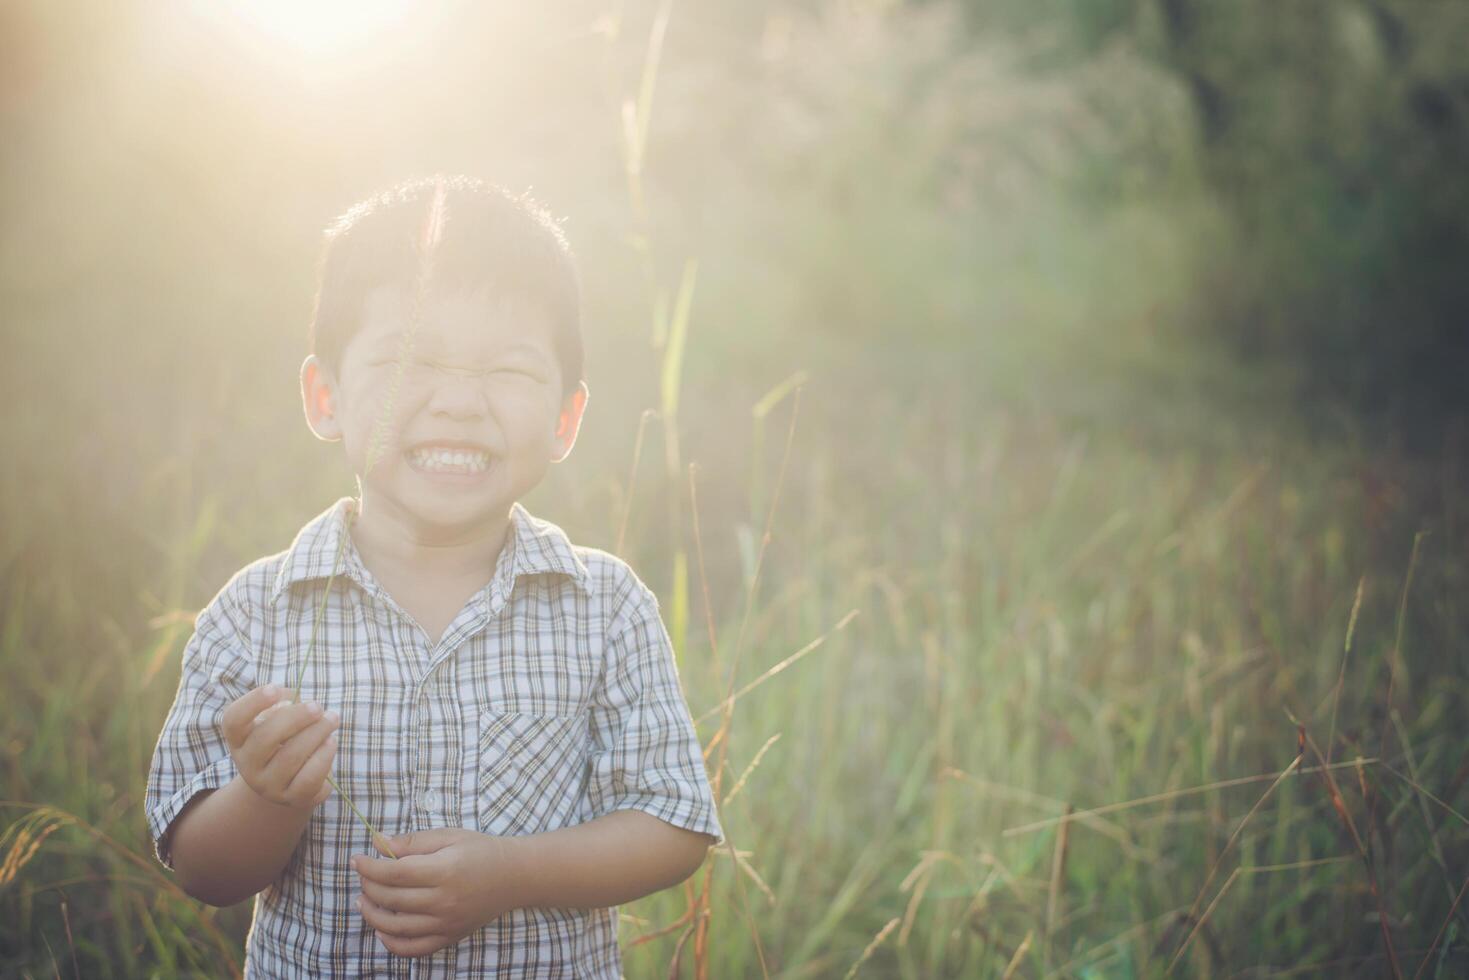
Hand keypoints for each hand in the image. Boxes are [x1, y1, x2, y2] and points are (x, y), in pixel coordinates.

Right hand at [221, 684, 339, 810]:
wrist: (289, 781)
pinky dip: (324, 756)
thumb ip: (285, 703)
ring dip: (316, 732)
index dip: (252, 702)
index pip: (234, 720)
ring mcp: (268, 784)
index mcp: (240, 739)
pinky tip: (330, 742)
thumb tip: (295, 699)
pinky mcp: (292, 798)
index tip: (274, 689)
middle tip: (318, 706)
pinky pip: (309, 777)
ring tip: (331, 719)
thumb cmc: (285, 739)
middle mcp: (247, 764)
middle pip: (265, 737)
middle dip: (296, 717)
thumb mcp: (280, 719)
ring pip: (290, 756)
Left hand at [353, 828, 522, 957]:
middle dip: (369, 886)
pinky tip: (381, 930)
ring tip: (363, 901)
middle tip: (363, 876)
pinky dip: (392, 943)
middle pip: (392, 899)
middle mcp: (444, 900)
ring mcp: (446, 923)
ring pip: (397, 927)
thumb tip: (378, 843)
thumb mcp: (448, 836)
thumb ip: (413, 841)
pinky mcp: (449, 937)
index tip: (357, 860)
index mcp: (444, 870)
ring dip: (372, 915)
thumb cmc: (480, 851)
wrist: (514, 876)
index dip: (370, 867)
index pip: (394, 872)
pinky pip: (414, 949)